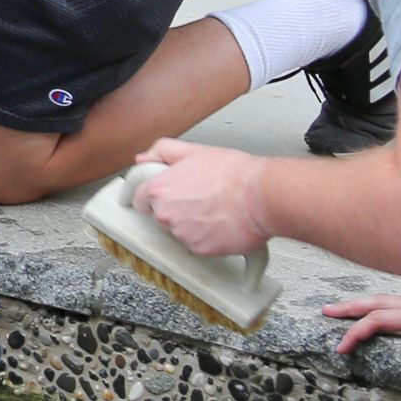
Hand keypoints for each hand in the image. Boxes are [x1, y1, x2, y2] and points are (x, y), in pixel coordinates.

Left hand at [132, 137, 271, 256]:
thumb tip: (143, 158)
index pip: (138, 199)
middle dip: (176, 208)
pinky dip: (208, 237)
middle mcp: (166, 215)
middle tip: (199, 197)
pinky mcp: (201, 250)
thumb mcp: (194, 151)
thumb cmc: (234, 174)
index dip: (151, 196)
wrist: (262, 196)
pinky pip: (198, 244)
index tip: (158, 197)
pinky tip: (221, 222)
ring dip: (193, 223)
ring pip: (180, 231)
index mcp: (160, 190)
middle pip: (161, 215)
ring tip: (214, 208)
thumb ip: (162, 152)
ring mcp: (183, 235)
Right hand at [324, 287, 400, 364]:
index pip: (382, 320)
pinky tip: (381, 308)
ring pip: (388, 300)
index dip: (358, 332)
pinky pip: (400, 302)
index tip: (342, 348)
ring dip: (362, 303)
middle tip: (326, 312)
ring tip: (344, 307)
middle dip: (350, 308)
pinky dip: (381, 304)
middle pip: (378, 303)